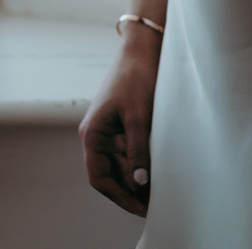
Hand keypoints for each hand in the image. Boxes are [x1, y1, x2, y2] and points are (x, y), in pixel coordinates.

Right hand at [78, 37, 159, 217]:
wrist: (143, 45)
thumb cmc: (137, 75)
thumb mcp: (139, 115)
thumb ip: (138, 150)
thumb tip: (138, 183)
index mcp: (92, 133)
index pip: (99, 177)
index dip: (119, 196)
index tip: (141, 207)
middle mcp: (96, 134)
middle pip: (110, 172)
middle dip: (130, 188)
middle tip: (155, 202)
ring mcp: (108, 128)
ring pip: (120, 162)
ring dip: (136, 175)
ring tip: (160, 189)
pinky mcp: (121, 121)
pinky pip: (128, 148)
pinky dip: (140, 159)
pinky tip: (158, 167)